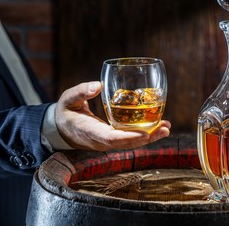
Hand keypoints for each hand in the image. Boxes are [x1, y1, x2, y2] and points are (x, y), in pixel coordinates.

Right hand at [54, 81, 170, 150]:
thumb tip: (98, 85)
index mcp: (90, 132)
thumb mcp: (68, 99)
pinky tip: (157, 127)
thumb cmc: (66, 112)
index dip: (129, 137)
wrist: (61, 128)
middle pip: (127, 143)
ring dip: (150, 137)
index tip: (145, 133)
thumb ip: (81, 92)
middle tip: (165, 129)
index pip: (112, 138)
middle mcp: (101, 141)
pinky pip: (130, 139)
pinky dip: (144, 134)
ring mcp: (108, 142)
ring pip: (131, 143)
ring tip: (166, 128)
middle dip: (147, 137)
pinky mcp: (113, 139)